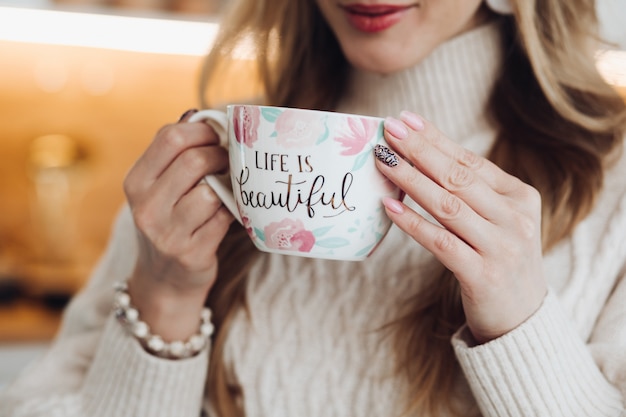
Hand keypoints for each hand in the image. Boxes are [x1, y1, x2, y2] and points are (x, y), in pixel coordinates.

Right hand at [123, 109, 233, 339]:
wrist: (165, 281)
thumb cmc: (169, 223)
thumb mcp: (158, 188)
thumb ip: (173, 153)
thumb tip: (197, 114)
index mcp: (136, 182)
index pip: (170, 137)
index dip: (202, 130)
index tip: (217, 135)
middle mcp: (146, 207)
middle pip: (194, 160)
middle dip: (220, 155)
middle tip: (230, 159)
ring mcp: (167, 234)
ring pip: (210, 191)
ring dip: (228, 185)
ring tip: (228, 186)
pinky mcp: (191, 254)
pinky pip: (223, 219)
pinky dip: (231, 212)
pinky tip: (228, 213)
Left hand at [376, 111, 547, 343]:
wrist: (523, 318)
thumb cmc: (499, 260)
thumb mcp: (498, 220)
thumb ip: (472, 192)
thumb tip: (421, 155)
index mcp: (520, 197)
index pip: (470, 161)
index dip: (436, 139)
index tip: (405, 119)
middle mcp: (515, 219)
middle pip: (458, 177)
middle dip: (420, 150)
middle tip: (389, 130)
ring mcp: (501, 247)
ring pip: (448, 205)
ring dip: (411, 179)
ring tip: (382, 160)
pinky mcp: (483, 275)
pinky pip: (440, 242)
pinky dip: (413, 223)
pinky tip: (389, 206)